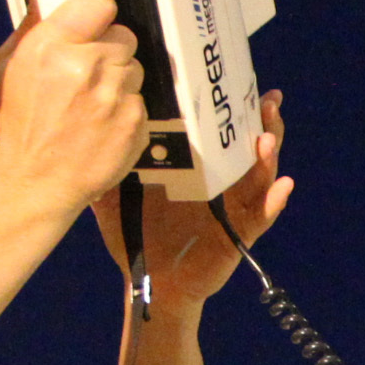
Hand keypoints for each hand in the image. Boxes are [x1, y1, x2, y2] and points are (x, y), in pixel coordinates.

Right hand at [0, 0, 154, 215]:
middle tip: (87, 71)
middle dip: (109, 49)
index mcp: (52, 46)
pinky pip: (141, 99)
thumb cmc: (22, 122)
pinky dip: (126, 108)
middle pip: (124, 35)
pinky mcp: (134, 122)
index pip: (100, 1)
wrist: (36, 179)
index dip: (97, 12)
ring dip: (118, 80)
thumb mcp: (12, 64)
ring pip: (135, 67)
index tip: (92, 22)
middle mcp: (86, 67)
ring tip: (91, 101)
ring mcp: (114, 97)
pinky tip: (102, 122)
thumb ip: (35, 23)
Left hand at [93, 88, 294, 314]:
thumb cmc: (136, 239)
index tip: (237, 81)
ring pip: (260, 176)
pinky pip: (261, 217)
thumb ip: (104, 172)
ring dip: (268, 156)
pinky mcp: (239, 235)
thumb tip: (82, 140)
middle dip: (263, 122)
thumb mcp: (116, 201)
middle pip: (249, 146)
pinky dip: (274, 202)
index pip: (219, 132)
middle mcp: (221, 183)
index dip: (232, 109)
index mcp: (196, 169)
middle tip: (268, 101)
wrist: (151, 283)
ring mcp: (233, 208)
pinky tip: (282, 187)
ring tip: (267, 139)